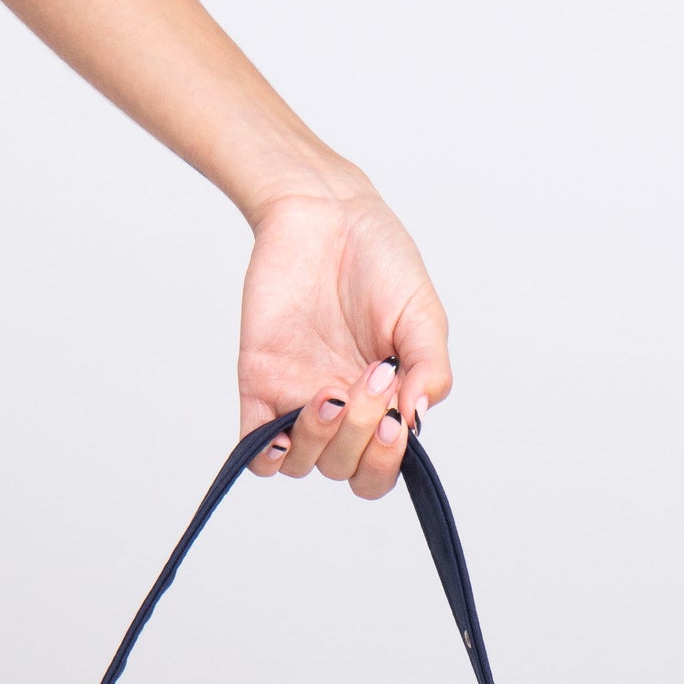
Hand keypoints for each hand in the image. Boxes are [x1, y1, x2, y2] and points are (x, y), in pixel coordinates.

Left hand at [237, 185, 451, 499]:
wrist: (324, 214)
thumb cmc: (379, 260)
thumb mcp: (422, 314)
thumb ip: (429, 368)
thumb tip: (417, 418)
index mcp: (382, 404)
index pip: (381, 469)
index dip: (386, 460)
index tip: (394, 418)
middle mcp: (341, 412)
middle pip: (344, 468)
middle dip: (359, 436)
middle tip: (369, 377)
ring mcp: (296, 401)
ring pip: (301, 463)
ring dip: (318, 441)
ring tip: (329, 393)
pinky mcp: (259, 384)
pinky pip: (254, 446)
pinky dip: (266, 454)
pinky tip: (283, 430)